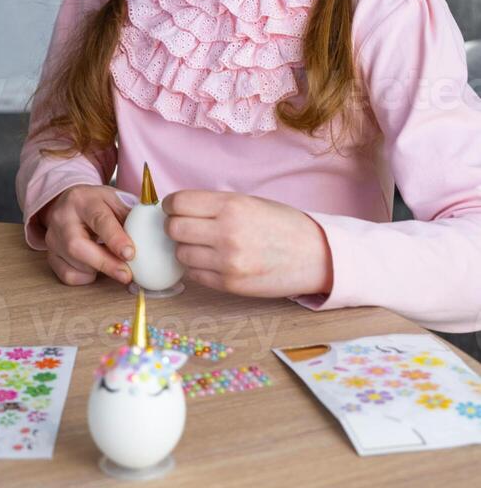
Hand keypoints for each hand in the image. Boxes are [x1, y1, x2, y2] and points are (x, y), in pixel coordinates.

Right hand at [42, 185, 135, 285]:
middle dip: (105, 263)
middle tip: (127, 275)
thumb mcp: (116, 200)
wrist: (70, 203)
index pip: (99, 220)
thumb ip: (131, 217)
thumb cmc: (98, 203)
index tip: (131, 254)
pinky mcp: (50, 255)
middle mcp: (62, 218)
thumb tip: (150, 240)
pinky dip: (85, 277)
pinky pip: (67, 275)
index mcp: (83, 200)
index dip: (115, 238)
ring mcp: (53, 238)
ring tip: (115, 265)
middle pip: (78, 246)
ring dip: (99, 269)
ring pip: (73, 263)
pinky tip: (95, 267)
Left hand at [161, 190, 332, 297]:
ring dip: (186, 249)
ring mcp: (227, 262)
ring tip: (204, 245)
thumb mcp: (249, 202)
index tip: (174, 208)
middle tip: (185, 227)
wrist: (315, 256)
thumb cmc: (282, 224)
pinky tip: (212, 261)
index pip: (178, 203)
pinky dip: (198, 267)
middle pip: (174, 229)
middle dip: (175, 226)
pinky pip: (195, 275)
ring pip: (181, 254)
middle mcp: (226, 233)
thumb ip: (214, 205)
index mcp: (231, 205)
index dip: (171, 205)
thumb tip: (177, 209)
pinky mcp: (230, 284)